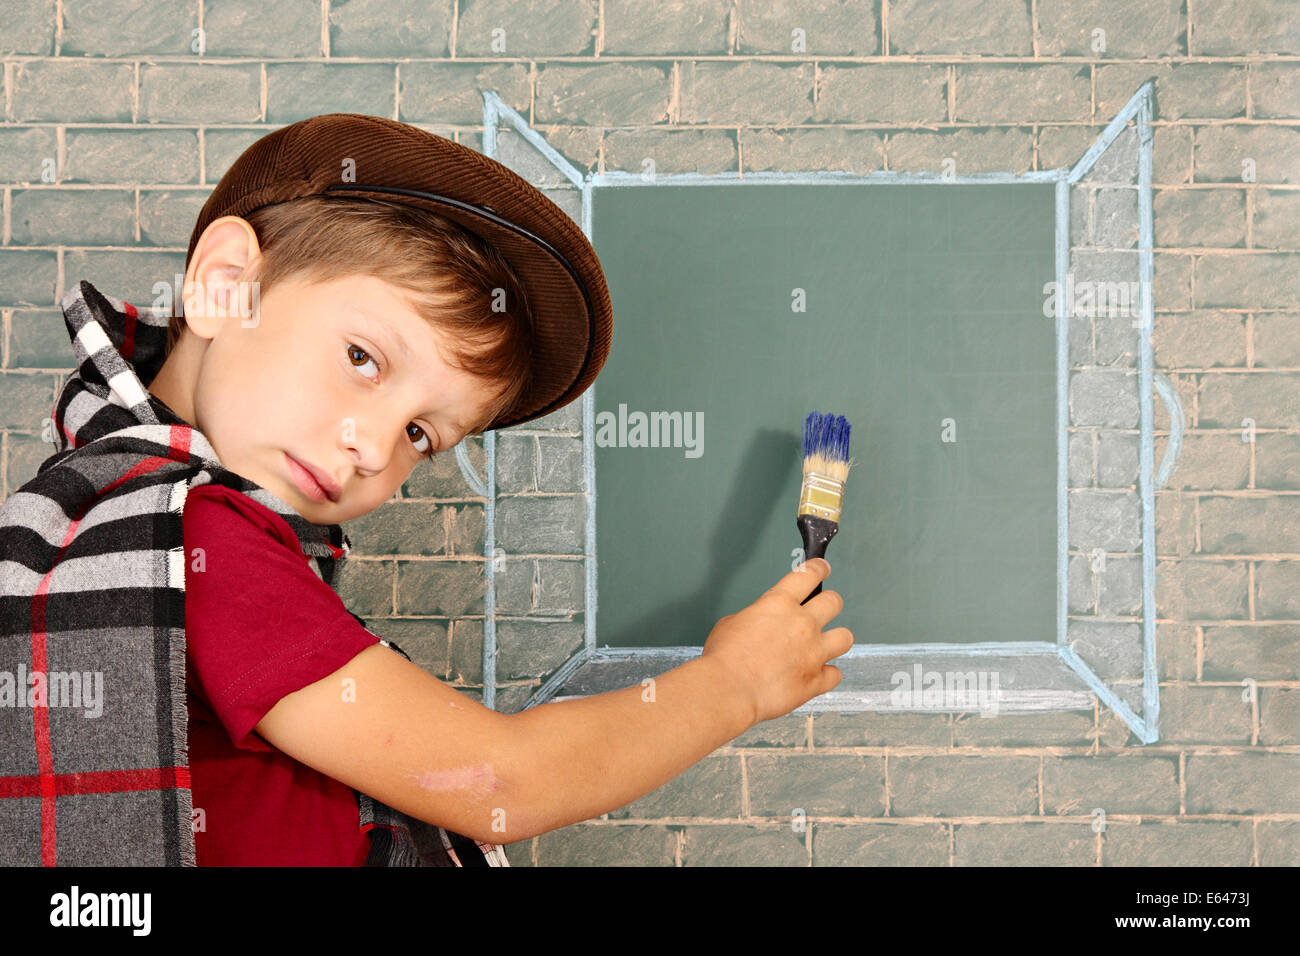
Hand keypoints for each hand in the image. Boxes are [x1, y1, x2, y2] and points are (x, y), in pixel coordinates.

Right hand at [700, 558, 852, 725]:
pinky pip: (835, 674)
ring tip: (826, 644)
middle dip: (829, 603)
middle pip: (834, 602)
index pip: (808, 575)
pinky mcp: (816, 680)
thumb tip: (760, 625)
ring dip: (836, 639)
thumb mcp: (731, 623)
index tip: (822, 568)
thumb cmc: (724, 658)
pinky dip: (827, 674)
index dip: (818, 569)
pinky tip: (818, 674)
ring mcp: (813, 652)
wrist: (728, 689)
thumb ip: (755, 618)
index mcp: (779, 604)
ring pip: (845, 637)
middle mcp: (802, 624)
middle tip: (823, 609)